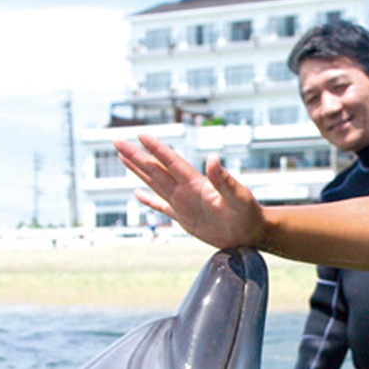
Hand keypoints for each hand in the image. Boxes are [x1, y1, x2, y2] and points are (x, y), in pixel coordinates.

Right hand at [115, 136, 264, 249]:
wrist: (250, 232)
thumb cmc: (247, 214)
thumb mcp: (238, 197)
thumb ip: (224, 180)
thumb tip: (213, 159)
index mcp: (196, 183)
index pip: (171, 162)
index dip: (156, 149)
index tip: (141, 136)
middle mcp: (186, 189)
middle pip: (156, 169)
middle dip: (137, 156)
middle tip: (118, 142)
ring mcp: (183, 202)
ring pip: (155, 183)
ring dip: (139, 170)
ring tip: (123, 157)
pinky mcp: (184, 217)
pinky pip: (161, 206)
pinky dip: (149, 201)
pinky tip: (137, 194)